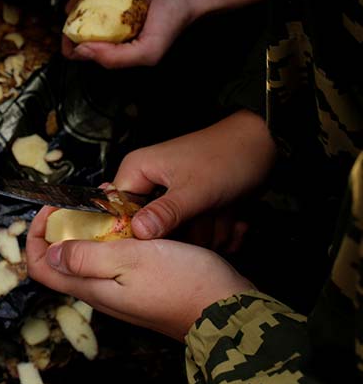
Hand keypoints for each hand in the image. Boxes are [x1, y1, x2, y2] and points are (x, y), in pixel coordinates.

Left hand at [25, 206, 253, 339]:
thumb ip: (86, 256)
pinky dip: (119, 237)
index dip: (35, 237)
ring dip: (94, 229)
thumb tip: (50, 254)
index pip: (39, 268)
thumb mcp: (129, 260)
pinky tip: (136, 222)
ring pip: (93, 257)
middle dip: (66, 227)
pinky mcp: (145, 287)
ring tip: (112, 205)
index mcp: (91, 288)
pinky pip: (119, 260)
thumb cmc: (184, 284)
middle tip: (85, 202)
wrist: (231, 312)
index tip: (53, 210)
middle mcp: (102, 293)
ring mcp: (124, 292)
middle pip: (63, 260)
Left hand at [61, 0, 202, 67]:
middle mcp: (109, 24)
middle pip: (75, 11)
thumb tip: (80, 50)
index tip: (73, 23)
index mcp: (113, 44)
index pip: (76, 49)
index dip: (68, 39)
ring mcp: (112, 1)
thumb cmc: (176, 18)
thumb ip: (114, 58)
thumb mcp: (148, 50)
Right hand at [112, 111, 275, 238]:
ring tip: (223, 212)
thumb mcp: (195, 189)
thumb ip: (165, 213)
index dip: (136, 230)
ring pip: (180, 235)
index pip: (117, 211)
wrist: (265, 146)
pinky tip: (232, 216)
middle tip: (205, 217)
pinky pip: (199, 233)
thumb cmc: (228, 156)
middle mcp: (150, 184)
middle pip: (152, 229)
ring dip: (208, 231)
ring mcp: (173, 197)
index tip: (161, 238)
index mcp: (138, 171)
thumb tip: (138, 232)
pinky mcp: (193, 207)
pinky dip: (220, 230)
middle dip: (186, 232)